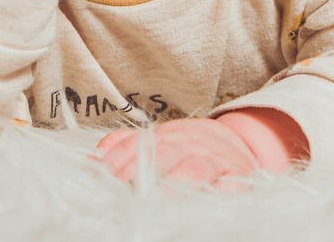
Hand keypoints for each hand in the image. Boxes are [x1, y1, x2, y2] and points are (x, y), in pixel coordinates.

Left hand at [94, 119, 260, 190]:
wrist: (237, 142)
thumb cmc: (191, 148)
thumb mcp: (160, 140)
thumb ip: (128, 145)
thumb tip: (95, 156)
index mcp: (168, 137)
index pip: (140, 145)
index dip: (122, 159)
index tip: (108, 175)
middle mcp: (190, 145)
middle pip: (166, 153)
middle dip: (145, 169)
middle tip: (127, 186)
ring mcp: (215, 160)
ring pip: (196, 169)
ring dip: (179, 181)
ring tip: (162, 197)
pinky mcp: (238, 175)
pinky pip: (233, 183)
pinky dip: (224, 190)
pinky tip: (210, 197)